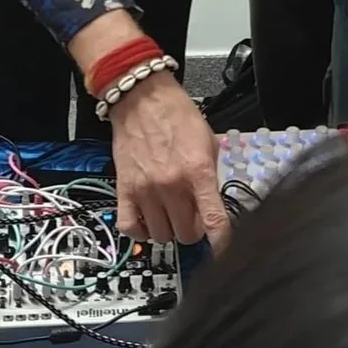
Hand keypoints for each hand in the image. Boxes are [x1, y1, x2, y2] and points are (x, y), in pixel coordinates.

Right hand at [108, 70, 229, 246]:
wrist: (142, 98)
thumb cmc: (177, 116)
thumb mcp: (208, 143)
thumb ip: (211, 178)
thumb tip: (212, 207)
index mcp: (197, 172)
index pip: (214, 221)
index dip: (222, 242)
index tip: (223, 249)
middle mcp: (171, 185)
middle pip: (186, 234)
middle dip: (193, 230)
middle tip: (193, 216)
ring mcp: (145, 190)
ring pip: (161, 235)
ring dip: (169, 229)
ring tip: (171, 213)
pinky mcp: (124, 190)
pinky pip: (130, 228)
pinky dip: (140, 231)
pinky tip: (148, 219)